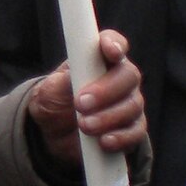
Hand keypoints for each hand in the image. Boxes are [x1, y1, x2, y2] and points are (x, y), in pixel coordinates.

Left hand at [25, 30, 145, 165]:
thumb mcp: (49, 89)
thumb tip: (73, 75)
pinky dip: (121, 137)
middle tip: (81, 103)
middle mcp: (120, 78)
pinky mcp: (131, 129)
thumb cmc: (55, 101)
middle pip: (128, 76)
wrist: (53, 133)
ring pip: (132, 106)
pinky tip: (104, 141)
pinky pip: (135, 132)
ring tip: (83, 125)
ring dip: (108, 117)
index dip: (115, 44)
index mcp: (100, 60)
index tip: (109, 51)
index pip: (115, 43)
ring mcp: (129, 103)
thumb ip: (62, 80)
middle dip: (106, 90)